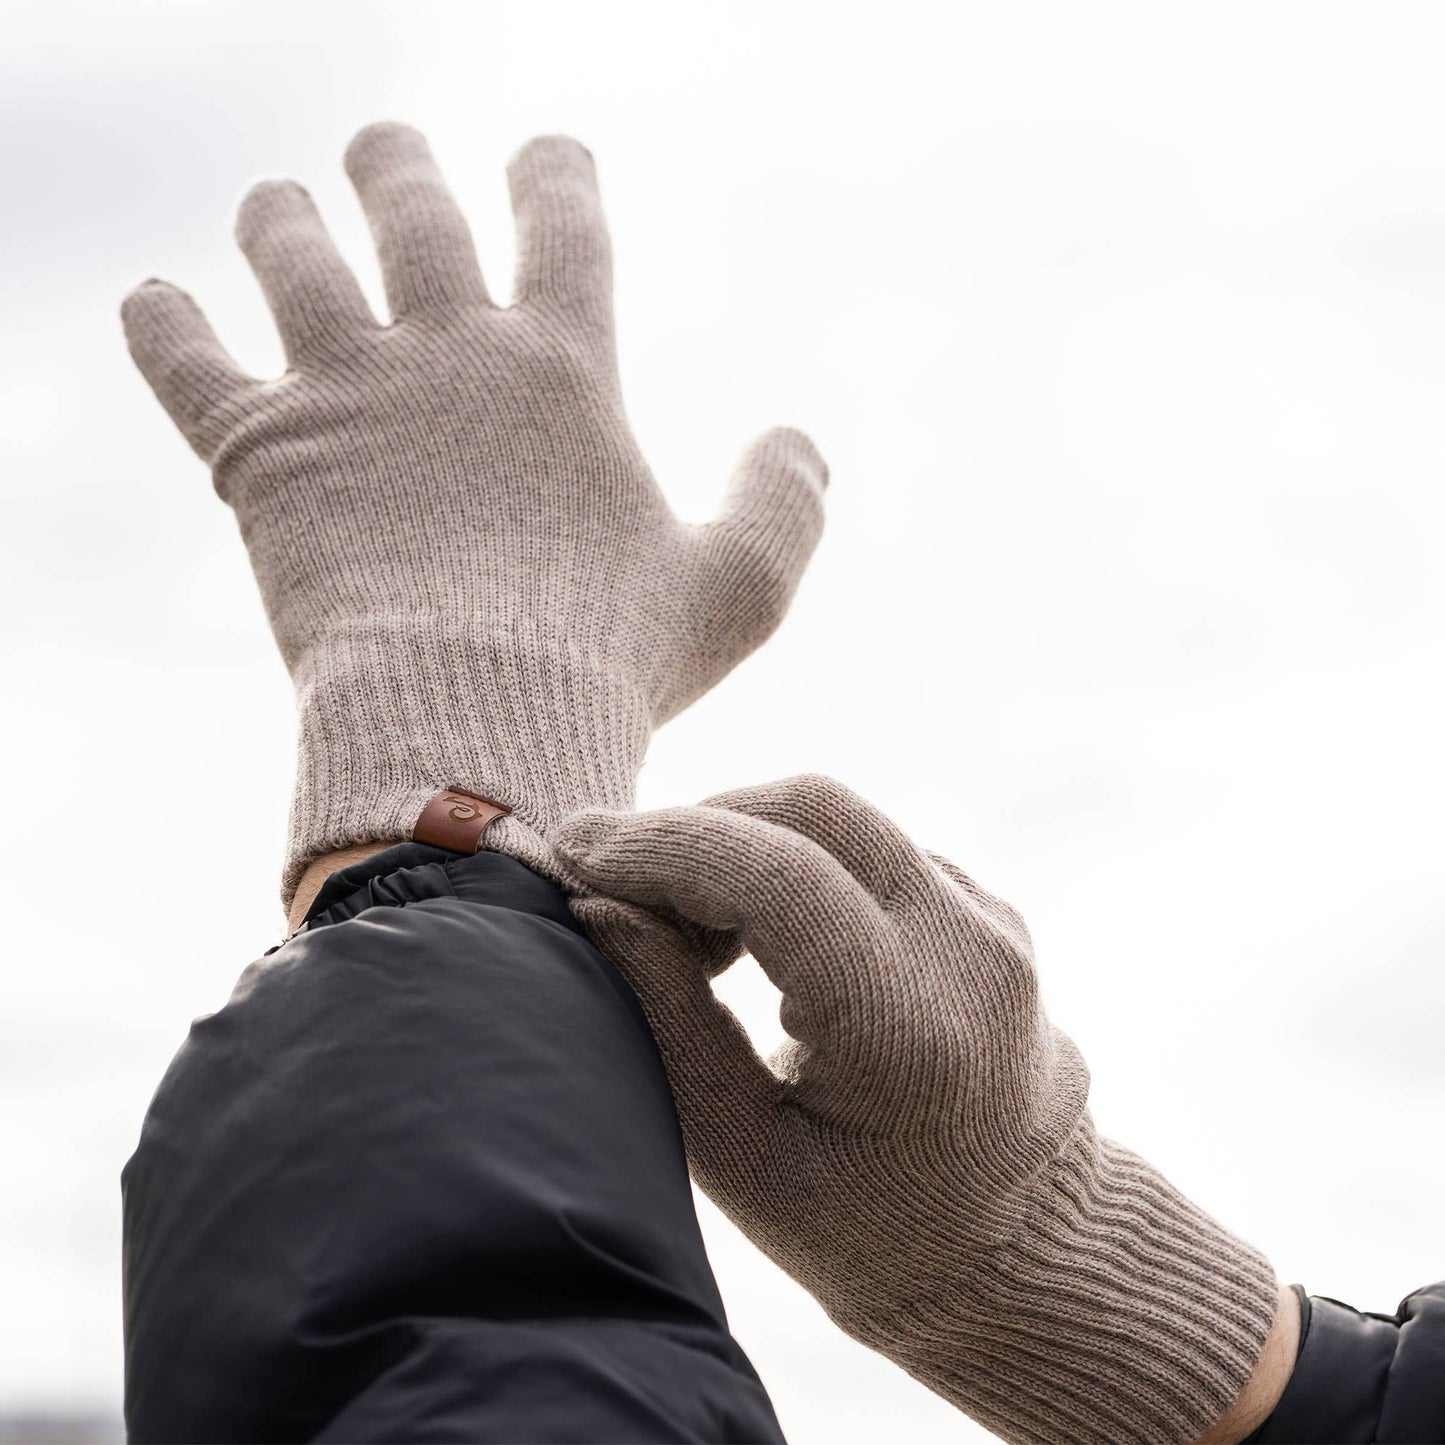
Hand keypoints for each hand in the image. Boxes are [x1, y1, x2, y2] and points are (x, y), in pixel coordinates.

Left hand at [122, 123, 826, 905]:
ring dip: (281, 216)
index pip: (564, 225)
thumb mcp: (738, 590)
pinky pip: (185, 358)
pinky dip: (162, 323)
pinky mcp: (259, 450)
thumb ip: (785, 506)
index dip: (554, 173)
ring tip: (281, 206)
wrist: (472, 720)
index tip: (544, 149)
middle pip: (411, 208)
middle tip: (383, 150)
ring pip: (290, 250)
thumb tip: (803, 439)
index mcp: (563, 370)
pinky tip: (156, 300)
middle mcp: (450, 351)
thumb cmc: (612, 665)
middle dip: (396, 164)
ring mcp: (347, 390)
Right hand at [556, 775, 1279, 1444]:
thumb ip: (669, 1022)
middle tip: (611, 882)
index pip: (777, 877)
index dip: (662, 848)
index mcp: (912, 1029)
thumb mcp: (745, 1159)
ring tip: (677, 925)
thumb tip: (595, 907)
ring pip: (839, 817)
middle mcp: (970, 950)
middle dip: (693, 827)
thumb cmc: (872, 1233)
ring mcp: (989, 919)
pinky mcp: (982, 909)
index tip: (573, 853)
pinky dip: (787, 860)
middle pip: (812, 810)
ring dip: (738, 840)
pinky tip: (746, 931)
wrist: (1021, 1249)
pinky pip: (867, 846)